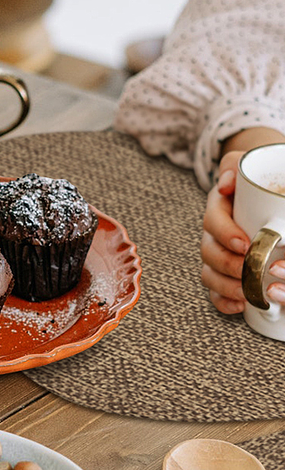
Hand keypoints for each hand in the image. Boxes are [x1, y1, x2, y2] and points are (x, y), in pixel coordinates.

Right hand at [201, 150, 284, 312]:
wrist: (263, 185)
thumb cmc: (258, 176)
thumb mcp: (248, 163)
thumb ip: (234, 166)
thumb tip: (229, 183)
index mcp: (219, 206)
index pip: (213, 221)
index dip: (225, 235)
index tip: (245, 243)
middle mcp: (214, 231)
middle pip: (208, 252)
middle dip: (227, 266)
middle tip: (249, 271)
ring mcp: (218, 252)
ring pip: (208, 273)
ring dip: (225, 286)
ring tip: (247, 293)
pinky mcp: (224, 269)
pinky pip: (215, 290)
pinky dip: (223, 300)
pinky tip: (239, 306)